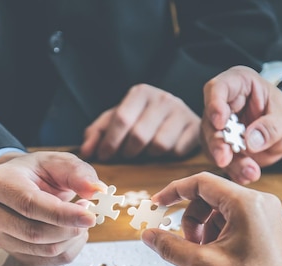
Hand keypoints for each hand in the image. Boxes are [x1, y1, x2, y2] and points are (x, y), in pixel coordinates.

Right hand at [0, 151, 101, 265]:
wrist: (17, 184)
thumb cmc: (37, 172)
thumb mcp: (58, 162)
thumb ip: (78, 172)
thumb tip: (96, 191)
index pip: (30, 205)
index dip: (63, 215)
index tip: (90, 217)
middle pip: (35, 233)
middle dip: (70, 228)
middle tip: (88, 214)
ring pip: (44, 250)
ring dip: (72, 238)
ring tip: (80, 220)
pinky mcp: (11, 252)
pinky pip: (47, 261)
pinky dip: (68, 249)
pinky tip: (72, 232)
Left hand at [80, 84, 199, 160]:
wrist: (178, 116)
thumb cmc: (141, 120)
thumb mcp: (116, 120)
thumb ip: (97, 133)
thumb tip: (86, 152)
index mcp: (140, 92)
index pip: (122, 119)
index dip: (110, 142)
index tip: (104, 156)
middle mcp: (163, 98)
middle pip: (139, 135)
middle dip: (127, 152)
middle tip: (125, 156)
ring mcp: (181, 112)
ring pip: (158, 145)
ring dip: (148, 155)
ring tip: (145, 151)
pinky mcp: (195, 128)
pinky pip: (177, 151)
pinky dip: (167, 157)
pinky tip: (164, 152)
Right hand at [141, 172, 281, 265]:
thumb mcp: (202, 265)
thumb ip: (170, 246)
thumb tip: (149, 235)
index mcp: (246, 204)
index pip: (200, 183)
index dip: (173, 192)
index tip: (157, 204)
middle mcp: (258, 203)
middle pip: (209, 197)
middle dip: (191, 220)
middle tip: (187, 246)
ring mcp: (264, 216)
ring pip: (218, 211)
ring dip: (203, 230)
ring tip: (205, 257)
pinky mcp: (265, 230)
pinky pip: (232, 222)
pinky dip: (216, 236)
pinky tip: (217, 259)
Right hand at [202, 66, 281, 183]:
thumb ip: (270, 128)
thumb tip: (250, 141)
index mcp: (239, 84)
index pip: (218, 88)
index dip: (215, 105)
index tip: (220, 123)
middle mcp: (224, 104)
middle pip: (210, 121)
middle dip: (217, 143)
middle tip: (225, 159)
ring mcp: (219, 126)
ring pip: (212, 144)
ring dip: (229, 161)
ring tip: (249, 172)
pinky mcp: (219, 146)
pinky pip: (221, 159)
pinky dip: (233, 169)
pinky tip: (247, 175)